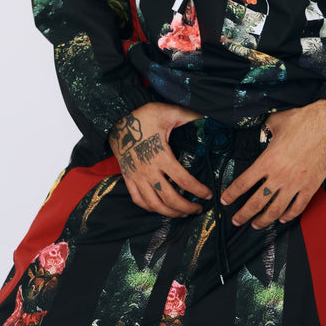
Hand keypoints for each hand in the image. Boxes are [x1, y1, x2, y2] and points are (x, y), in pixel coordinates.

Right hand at [109, 102, 211, 216]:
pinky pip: (138, 199)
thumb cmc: (145, 115)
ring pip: (153, 204)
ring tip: (183, 213)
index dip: (198, 190)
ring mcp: (136, 176)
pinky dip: (150, 208)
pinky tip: (160, 209)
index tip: (208, 194)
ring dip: (170, 212)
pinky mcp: (128, 177)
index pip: (183, 180)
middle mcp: (148, 170)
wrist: (117, 119)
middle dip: (186, 207)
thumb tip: (208, 119)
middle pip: (169, 198)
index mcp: (161, 155)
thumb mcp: (169, 112)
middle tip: (198, 208)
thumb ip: (190, 117)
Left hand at [220, 100, 325, 228]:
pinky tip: (282, 219)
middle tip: (236, 220)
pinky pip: (298, 207)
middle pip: (256, 202)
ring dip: (263, 220)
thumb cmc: (303, 120)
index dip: (232, 194)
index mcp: (268, 160)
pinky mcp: (311, 187)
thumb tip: (262, 132)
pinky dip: (289, 216)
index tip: (225, 201)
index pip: (244, 183)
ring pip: (275, 210)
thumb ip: (265, 130)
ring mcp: (296, 183)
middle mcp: (279, 175)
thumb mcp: (276, 121)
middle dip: (243, 214)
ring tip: (256, 225)